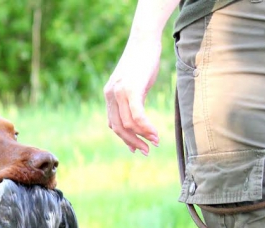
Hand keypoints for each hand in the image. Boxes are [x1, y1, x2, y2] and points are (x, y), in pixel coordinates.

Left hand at [104, 37, 161, 154]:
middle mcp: (110, 95)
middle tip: (146, 151)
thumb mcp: (135, 85)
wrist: (145, 39)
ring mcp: (119, 92)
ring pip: (128, 124)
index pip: (113, 124)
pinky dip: (146, 127)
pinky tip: (155, 133)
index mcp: (109, 96)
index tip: (136, 148)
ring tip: (155, 142)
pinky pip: (137, 115)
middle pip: (118, 128)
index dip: (125, 139)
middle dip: (133, 142)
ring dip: (142, 136)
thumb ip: (133, 102)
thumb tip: (138, 122)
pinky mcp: (130, 89)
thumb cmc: (143, 61)